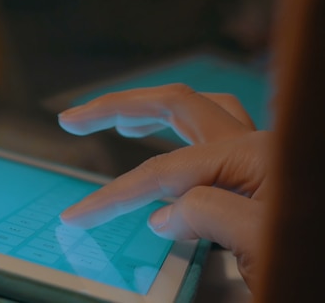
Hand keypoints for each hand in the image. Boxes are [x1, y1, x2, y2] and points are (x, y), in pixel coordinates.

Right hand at [58, 83, 269, 287]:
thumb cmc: (313, 269)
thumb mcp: (261, 245)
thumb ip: (207, 215)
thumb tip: (163, 216)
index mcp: (254, 157)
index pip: (163, 172)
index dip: (112, 194)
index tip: (76, 215)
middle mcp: (257, 145)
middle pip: (175, 106)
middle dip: (117, 108)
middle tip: (74, 118)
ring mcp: (262, 156)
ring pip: (199, 109)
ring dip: (151, 107)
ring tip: (119, 119)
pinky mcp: (263, 173)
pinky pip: (215, 131)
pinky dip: (182, 127)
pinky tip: (172, 139)